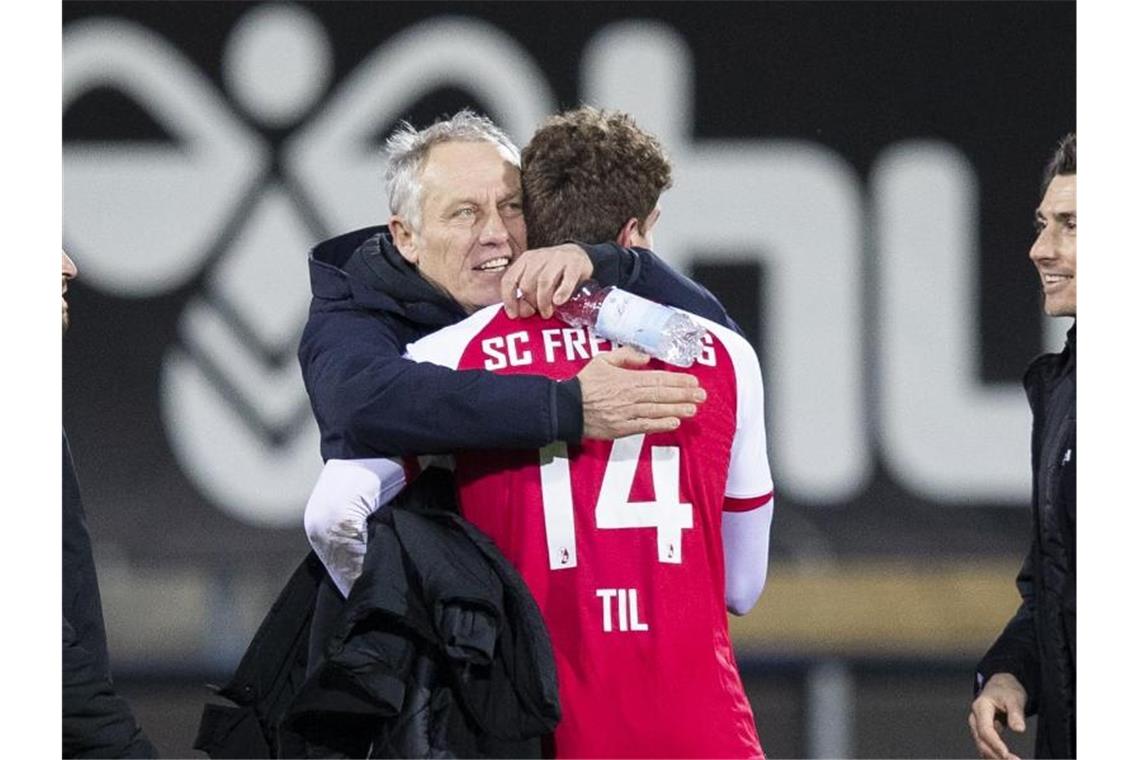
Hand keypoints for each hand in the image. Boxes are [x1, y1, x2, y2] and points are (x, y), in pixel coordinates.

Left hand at [501, 243, 592, 318]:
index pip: (509, 280)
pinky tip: (559, 301)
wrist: (579, 256)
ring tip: (548, 312)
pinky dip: (562, 293)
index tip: (514, 314)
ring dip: (544, 301)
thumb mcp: (537, 280)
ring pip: (543, 282)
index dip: (509, 300)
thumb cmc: (555, 273)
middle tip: (538, 313)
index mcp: (525, 261)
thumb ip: (527, 295)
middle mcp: (538, 257)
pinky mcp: (575, 263)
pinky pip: (566, 280)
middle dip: (531, 303)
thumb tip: (522, 312)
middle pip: (526, 283)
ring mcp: (557, 258)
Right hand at [577, 347, 705, 438]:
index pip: (657, 379)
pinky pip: (644, 426)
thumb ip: (625, 355)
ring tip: (694, 409)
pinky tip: (674, 422)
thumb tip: (645, 358)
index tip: (693, 381)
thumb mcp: (602, 360)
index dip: (677, 381)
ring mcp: (626, 413)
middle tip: (702, 395)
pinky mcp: (621, 428)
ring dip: (677, 409)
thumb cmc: (584, 383)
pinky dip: (660, 425)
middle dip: (683, 395)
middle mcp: (629, 396)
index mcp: (626, 379)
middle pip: (661, 395)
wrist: (566, 408)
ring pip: (657, 411)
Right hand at [968, 673, 1027, 759]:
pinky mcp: (982, 732)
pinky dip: (994, 755)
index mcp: (980, 707)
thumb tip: (1019, 729)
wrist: (1001, 687)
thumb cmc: (1006, 691)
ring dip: (995, 757)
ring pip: (982, 746)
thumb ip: (1016, 713)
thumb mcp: (1014, 697)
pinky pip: (986, 746)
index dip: (994, 743)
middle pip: (981, 741)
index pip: (985, 730)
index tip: (1006, 754)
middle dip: (995, 754)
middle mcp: (975, 718)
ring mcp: (977, 726)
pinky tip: (1005, 759)